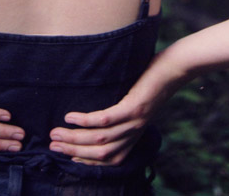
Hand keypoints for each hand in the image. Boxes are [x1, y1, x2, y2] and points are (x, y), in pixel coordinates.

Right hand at [48, 53, 185, 164]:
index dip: (86, 161)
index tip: (66, 155)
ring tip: (55, 132)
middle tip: (52, 144)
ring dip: (74, 138)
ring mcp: (134, 122)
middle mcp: (134, 133)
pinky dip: (86, 121)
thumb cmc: (153, 81)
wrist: (176, 68)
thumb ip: (121, 114)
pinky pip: (106, 119)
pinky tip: (70, 117)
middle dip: (73, 150)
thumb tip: (97, 115)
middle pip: (100, 153)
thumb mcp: (137, 104)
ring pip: (100, 139)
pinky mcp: (134, 107)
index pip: (109, 159)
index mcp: (134, 135)